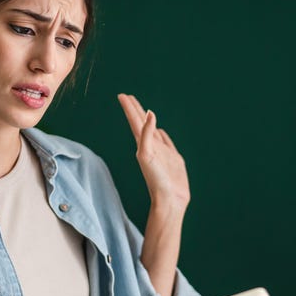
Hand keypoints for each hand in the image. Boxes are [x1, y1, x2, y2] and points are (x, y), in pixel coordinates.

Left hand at [118, 94, 189, 209]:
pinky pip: (166, 141)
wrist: (169, 200)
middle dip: (135, 110)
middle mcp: (151, 147)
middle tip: (129, 97)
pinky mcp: (173, 158)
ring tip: (144, 111)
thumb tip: (149, 113)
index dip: (129, 108)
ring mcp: (162, 152)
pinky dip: (162, 134)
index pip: (134, 121)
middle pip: (141, 124)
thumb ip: (146, 134)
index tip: (122, 95)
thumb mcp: (148, 155)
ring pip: (154, 131)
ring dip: (148, 121)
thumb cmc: (156, 180)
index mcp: (143, 145)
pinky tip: (160, 130)